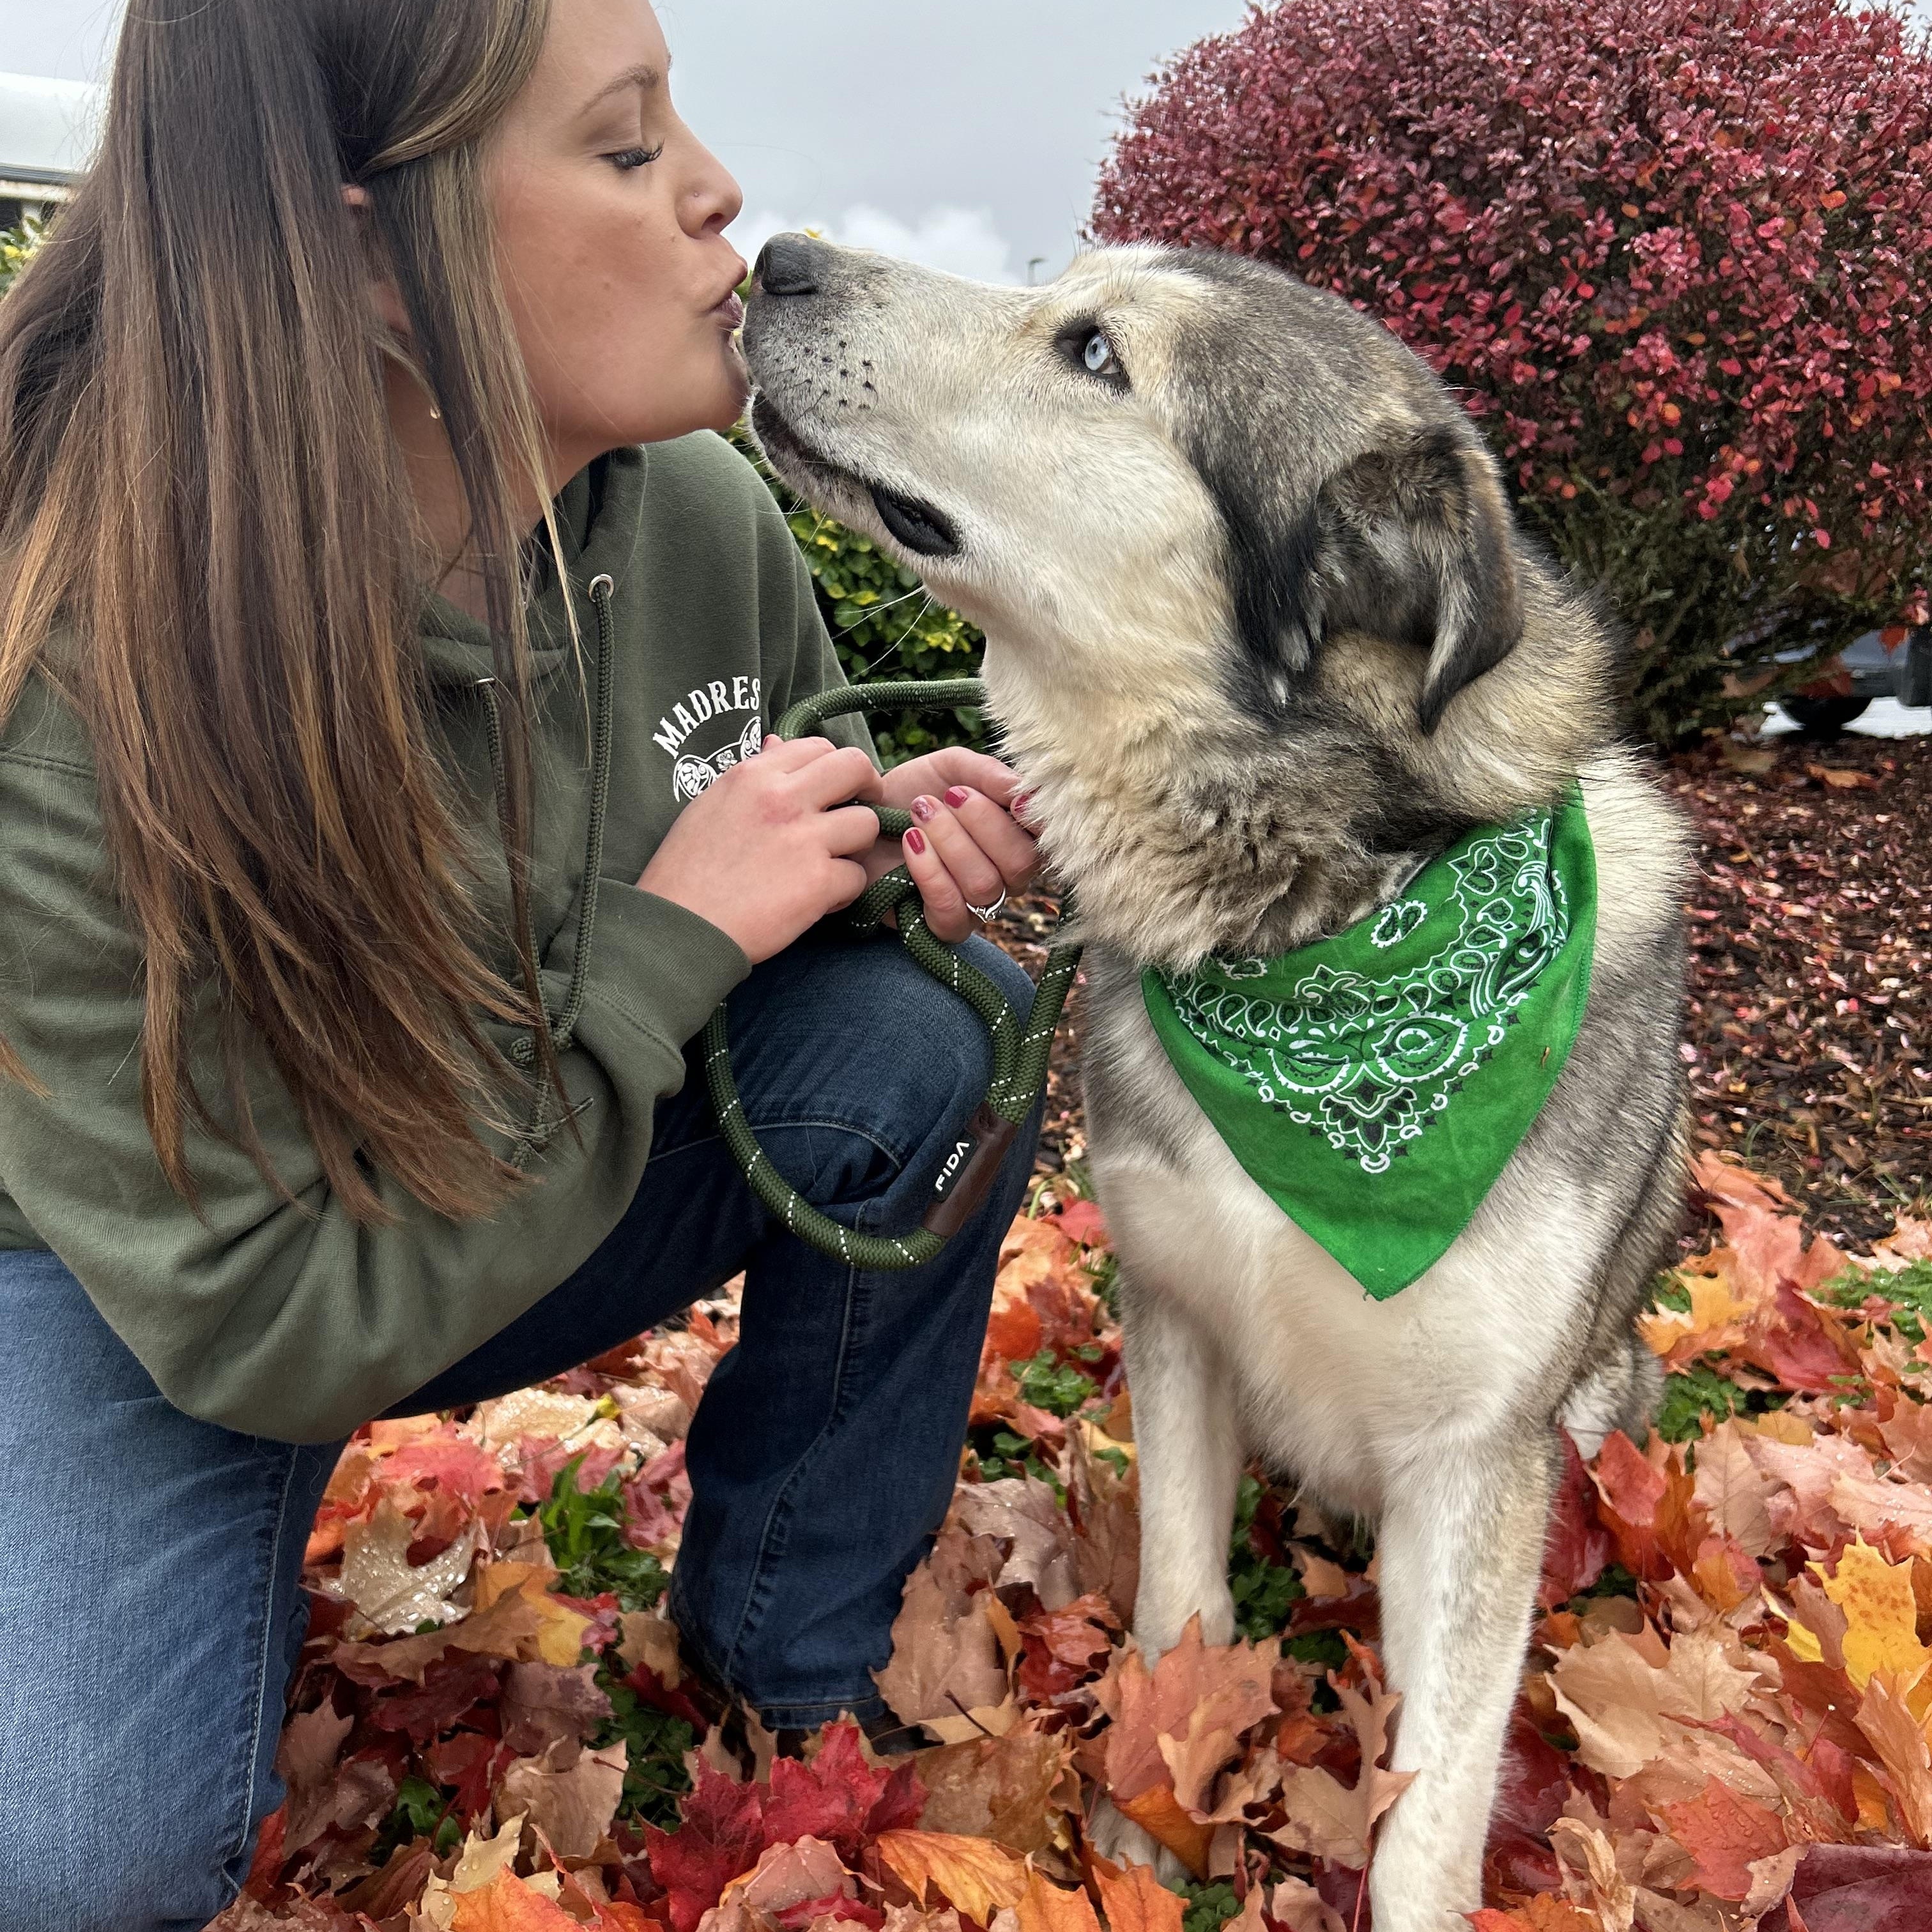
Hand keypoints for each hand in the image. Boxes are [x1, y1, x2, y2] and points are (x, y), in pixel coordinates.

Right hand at [637, 737, 881, 963]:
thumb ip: (754, 774)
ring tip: (833, 864)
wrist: (678, 927)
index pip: (818, 746)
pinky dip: (843, 892)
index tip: (837, 789)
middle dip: (868, 788)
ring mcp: (803, 838)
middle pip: (855, 767)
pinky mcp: (817, 881)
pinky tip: (819, 900)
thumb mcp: (712, 804)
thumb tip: (777, 743)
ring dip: (856, 846)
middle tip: (862, 810)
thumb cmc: (687, 871)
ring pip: (866, 823)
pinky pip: (857, 877)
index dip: (834, 767)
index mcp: (754, 776)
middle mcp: (781, 798)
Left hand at [871, 749, 1040, 942]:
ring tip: (918, 814)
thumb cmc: (915, 791)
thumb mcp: (952, 769)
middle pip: (1020, 864)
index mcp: (1019, 837)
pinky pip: (952, 910)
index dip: (1033, 820)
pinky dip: (930, 872)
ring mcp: (978, 905)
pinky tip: (911, 843)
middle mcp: (1007, 876)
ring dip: (949, 842)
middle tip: (943, 798)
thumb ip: (988, 773)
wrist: (861, 817)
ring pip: (984, 885)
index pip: (1047, 839)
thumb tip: (1024, 793)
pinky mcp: (944, 926)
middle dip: (981, 824)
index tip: (1008, 798)